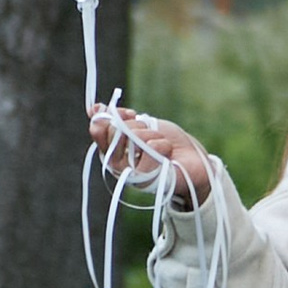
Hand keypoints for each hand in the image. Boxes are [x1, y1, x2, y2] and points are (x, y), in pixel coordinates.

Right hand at [91, 103, 214, 207]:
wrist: (192, 160)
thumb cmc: (166, 143)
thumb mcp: (142, 125)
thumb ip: (119, 120)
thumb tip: (95, 108)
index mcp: (112, 150)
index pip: (98, 127)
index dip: (114, 114)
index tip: (130, 113)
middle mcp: (116, 164)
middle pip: (115, 129)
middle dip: (138, 124)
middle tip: (151, 134)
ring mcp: (129, 173)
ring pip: (135, 136)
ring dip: (153, 135)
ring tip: (162, 147)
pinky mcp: (146, 179)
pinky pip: (151, 147)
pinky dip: (163, 144)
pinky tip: (167, 154)